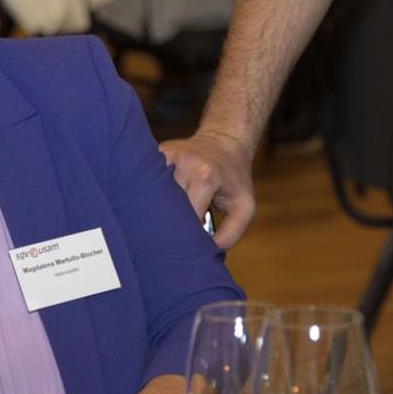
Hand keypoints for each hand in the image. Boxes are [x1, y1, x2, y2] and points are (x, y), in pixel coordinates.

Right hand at [159, 128, 255, 248]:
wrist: (224, 141)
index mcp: (205, 176)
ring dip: (157, 209)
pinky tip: (155, 205)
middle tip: (168, 242)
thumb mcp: (245, 207)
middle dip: (168, 224)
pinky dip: (151, 195)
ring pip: (153, 193)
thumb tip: (206, 252)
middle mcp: (183, 162)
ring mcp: (167, 155)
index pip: (187, 214)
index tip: (184, 247)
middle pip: (166, 204)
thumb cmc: (234, 178)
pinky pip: (148, 181)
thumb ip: (230, 234)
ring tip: (160, 224)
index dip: (185, 234)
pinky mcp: (156, 153)